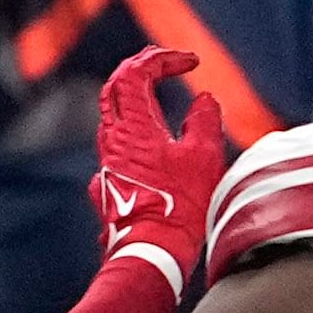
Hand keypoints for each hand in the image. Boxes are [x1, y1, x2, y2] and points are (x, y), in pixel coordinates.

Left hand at [92, 46, 231, 282]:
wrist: (151, 253)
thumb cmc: (180, 206)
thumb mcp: (204, 157)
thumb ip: (205, 121)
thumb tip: (204, 101)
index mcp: (133, 126)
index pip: (136, 73)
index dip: (163, 59)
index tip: (191, 62)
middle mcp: (113, 140)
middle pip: (115, 87)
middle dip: (141, 67)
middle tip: (165, 62)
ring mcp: (108, 162)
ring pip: (112, 115)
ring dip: (134, 96)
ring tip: (156, 92)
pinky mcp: (110, 182)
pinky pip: (115, 145)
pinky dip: (133, 130)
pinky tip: (146, 141)